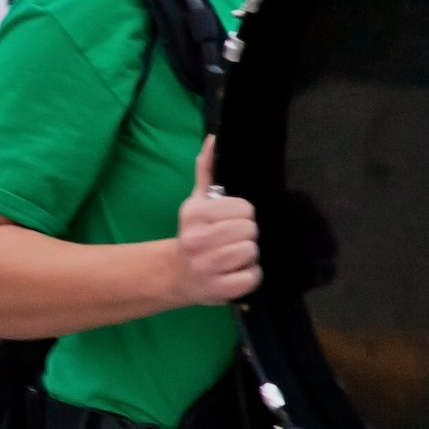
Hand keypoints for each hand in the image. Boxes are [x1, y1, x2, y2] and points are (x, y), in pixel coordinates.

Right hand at [172, 140, 258, 306]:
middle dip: (244, 236)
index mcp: (194, 214)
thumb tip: (214, 140)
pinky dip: (248, 276)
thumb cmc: (194, 235)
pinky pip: (252, 276)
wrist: (176, 275)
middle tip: (229, 242)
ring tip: (231, 258)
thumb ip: (207, 171)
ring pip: (252, 252)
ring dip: (247, 257)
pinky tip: (233, 274)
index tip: (227, 223)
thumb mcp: (196, 203)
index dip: (241, 216)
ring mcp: (206, 266)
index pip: (245, 209)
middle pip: (250, 230)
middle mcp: (197, 239)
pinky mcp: (218, 289)